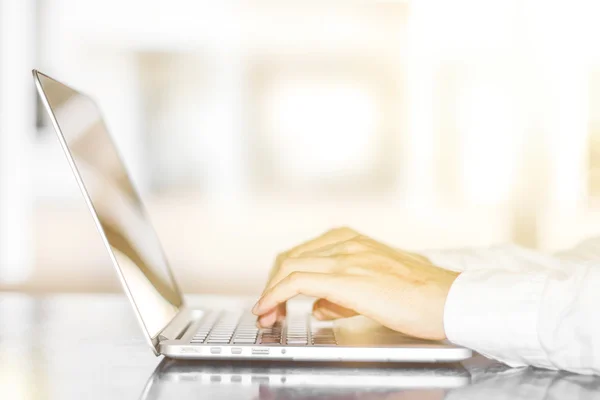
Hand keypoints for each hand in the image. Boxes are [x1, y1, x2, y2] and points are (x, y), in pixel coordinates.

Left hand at [252, 227, 458, 339]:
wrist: (450, 299)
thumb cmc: (422, 296)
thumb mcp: (377, 285)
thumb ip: (343, 294)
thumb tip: (317, 306)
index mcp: (352, 240)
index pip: (303, 253)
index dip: (281, 277)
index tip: (274, 296)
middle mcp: (346, 243)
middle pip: (290, 258)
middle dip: (271, 284)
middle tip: (267, 309)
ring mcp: (346, 257)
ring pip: (289, 267)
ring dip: (270, 292)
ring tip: (266, 315)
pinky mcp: (347, 278)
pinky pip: (297, 282)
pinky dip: (275, 295)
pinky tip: (268, 309)